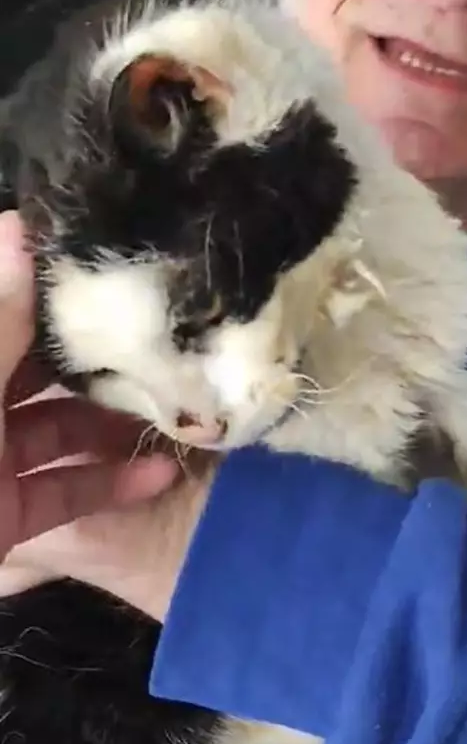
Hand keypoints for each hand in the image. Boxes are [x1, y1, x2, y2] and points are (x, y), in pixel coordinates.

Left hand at [0, 210, 179, 594]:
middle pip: (28, 368)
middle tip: (157, 334)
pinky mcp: (5, 516)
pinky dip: (106, 486)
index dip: (37, 285)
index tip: (102, 266)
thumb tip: (21, 227)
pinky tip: (160, 473)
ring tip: (174, 402)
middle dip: (90, 356)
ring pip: (53, 430)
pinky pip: (60, 493)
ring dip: (110, 423)